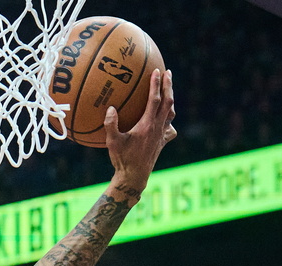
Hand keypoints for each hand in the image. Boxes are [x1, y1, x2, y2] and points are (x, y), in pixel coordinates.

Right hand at [105, 69, 176, 192]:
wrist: (134, 177)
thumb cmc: (122, 160)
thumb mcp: (112, 142)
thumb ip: (110, 124)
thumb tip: (110, 108)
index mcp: (147, 125)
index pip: (154, 100)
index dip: (156, 84)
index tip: (156, 71)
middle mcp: (158, 128)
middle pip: (168, 102)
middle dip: (169, 85)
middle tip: (168, 73)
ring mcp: (162, 135)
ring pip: (171, 113)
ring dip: (171, 99)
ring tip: (168, 90)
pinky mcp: (162, 142)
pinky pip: (170, 127)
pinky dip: (170, 119)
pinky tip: (165, 119)